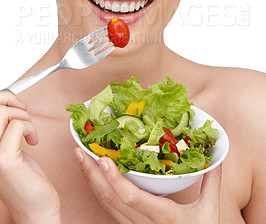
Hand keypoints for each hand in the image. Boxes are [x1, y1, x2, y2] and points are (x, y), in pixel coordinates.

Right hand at [0, 91, 60, 223]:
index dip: (4, 99)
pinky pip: (18, 125)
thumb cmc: (24, 177)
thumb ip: (4, 126)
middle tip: (24, 114)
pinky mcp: (3, 159)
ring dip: (23, 117)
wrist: (34, 206)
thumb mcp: (10, 145)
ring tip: (29, 132)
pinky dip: (30, 127)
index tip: (17, 106)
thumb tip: (8, 102)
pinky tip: (33, 141)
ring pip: (4, 113)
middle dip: (12, 103)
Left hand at [74, 147, 221, 223]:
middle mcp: (144, 223)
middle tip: (78, 151)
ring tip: (80, 158)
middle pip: (111, 199)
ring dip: (90, 181)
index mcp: (163, 217)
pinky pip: (109, 209)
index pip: (133, 199)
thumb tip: (216, 157)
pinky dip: (98, 190)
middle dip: (91, 174)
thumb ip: (211, 182)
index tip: (103, 160)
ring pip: (106, 204)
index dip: (115, 180)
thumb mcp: (210, 211)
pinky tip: (93, 176)